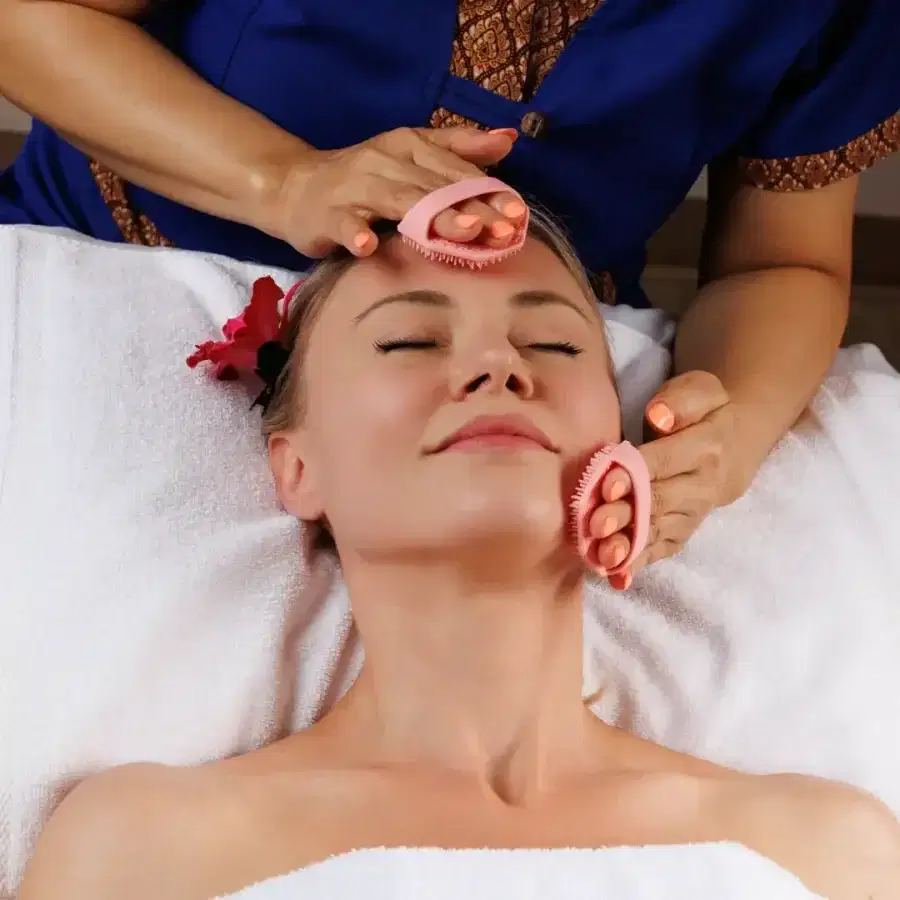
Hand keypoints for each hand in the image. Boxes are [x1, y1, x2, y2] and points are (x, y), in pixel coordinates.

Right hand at [263, 126, 523, 256]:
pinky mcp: (327, 214)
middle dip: (473, 207)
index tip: (519, 213)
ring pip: (400, 202)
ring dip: (432, 217)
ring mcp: (355, 188)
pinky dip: (354, 233)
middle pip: (436, 187)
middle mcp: (386, 163)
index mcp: (409, 147)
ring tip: (466, 232)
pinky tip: (367, 246)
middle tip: (505, 230)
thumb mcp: (411, 157)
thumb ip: (458, 149)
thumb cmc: (363, 179)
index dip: (489, 191)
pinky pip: (343, 223)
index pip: (455, 169)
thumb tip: (509, 139)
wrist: (293, 187)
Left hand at [587, 371, 737, 588]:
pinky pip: (660, 550)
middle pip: (657, 503)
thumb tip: (659, 416)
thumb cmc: (704, 413)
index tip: (608, 484)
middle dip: (625, 515)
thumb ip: (681, 399)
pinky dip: (637, 565)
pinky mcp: (680, 532)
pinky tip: (616, 577)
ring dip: (628, 547)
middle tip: (595, 523)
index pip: (663, 463)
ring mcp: (691, 515)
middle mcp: (700, 487)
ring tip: (601, 556)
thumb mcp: (701, 390)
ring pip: (656, 532)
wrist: (733, 444)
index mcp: (705, 448)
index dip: (634, 474)